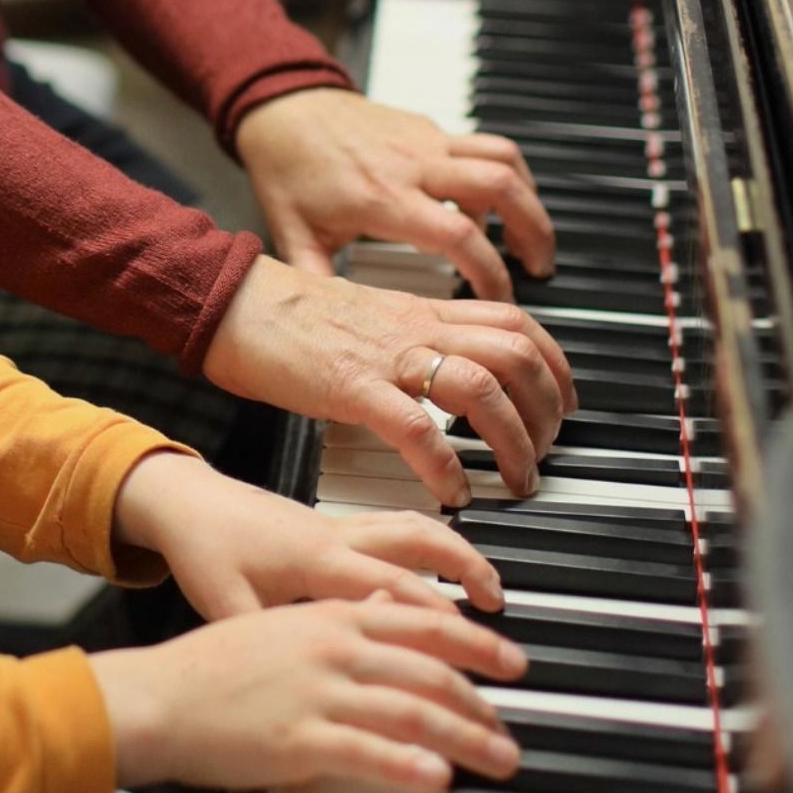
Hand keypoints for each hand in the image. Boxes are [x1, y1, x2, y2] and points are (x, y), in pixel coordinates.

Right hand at [93, 595, 526, 792]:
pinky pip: (369, 754)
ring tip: (499, 760)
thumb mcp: (282, 624)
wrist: (155, 699)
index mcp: (331, 617)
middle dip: (482, 702)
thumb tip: (389, 605)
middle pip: (431, 670)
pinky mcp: (299, 741)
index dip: (478, 642)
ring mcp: (318, 693)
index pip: (424, 623)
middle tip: (510, 729)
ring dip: (468, 738)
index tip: (513, 662)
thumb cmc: (211, 670)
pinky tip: (439, 779)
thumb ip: (340, 619)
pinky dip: (410, 766)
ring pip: (415, 711)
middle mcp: (333, 648)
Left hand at [113, 452, 503, 616]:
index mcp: (317, 562)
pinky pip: (399, 525)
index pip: (394, 589)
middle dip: (469, 576)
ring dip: (459, 553)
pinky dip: (433, 541)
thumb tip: (304, 682)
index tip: (471, 649)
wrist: (184, 502)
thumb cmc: (204, 552)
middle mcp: (338, 537)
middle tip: (502, 612)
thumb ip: (271, 640)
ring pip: (417, 528)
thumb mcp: (227, 607)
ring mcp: (340, 525)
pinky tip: (445, 568)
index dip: (437, 620)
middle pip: (422, 548)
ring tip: (490, 588)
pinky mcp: (335, 523)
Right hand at [203, 258, 574, 500]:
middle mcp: (416, 328)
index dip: (554, 364)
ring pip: (482, 386)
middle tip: (544, 451)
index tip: (563, 402)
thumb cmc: (284, 316)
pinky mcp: (351, 386)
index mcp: (422, 311)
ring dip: (512, 439)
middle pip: (517, 353)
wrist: (230, 300)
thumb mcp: (365, 318)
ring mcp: (387, 356)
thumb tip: (431, 375)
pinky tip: (454, 492)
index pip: (515, 323)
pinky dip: (445, 464)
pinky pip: (415, 426)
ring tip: (514, 478)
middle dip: (547, 408)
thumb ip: (405, 340)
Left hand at [234, 89, 555, 300]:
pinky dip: (508, 173)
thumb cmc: (287, 171)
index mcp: (383, 199)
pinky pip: (487, 145)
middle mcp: (413, 165)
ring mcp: (427, 142)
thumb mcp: (296, 236)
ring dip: (530, 199)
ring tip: (532, 238)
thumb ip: (318, 283)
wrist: (282, 108)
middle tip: (539, 268)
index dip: (489, 272)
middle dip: (532, 231)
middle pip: (500, 188)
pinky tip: (502, 205)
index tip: (500, 299)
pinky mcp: (431, 128)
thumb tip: (329, 334)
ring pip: (504, 159)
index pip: (457, 236)